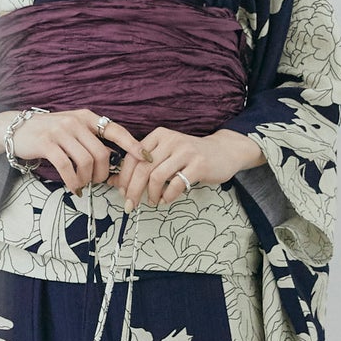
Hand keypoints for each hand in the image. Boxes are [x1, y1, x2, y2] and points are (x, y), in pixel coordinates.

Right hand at [0, 107, 153, 193]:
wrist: (16, 128)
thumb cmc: (49, 133)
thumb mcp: (72, 129)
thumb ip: (90, 140)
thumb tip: (113, 161)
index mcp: (87, 118)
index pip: (115, 130)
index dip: (132, 145)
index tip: (146, 158)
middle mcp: (76, 122)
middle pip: (101, 153)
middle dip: (102, 173)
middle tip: (96, 182)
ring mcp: (61, 132)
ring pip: (85, 162)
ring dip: (87, 179)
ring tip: (81, 184)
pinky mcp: (47, 144)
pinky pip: (67, 167)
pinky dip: (73, 181)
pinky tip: (73, 187)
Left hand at [117, 126, 264, 211]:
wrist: (224, 151)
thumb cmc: (190, 157)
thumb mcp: (166, 155)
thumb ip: (144, 165)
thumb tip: (117, 183)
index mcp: (158, 136)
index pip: (132, 157)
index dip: (124, 178)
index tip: (122, 193)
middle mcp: (170, 140)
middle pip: (142, 169)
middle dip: (133, 190)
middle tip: (131, 205)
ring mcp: (185, 151)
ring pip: (157, 177)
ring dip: (151, 194)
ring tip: (153, 201)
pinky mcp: (199, 164)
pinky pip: (176, 184)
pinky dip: (168, 196)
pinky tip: (167, 199)